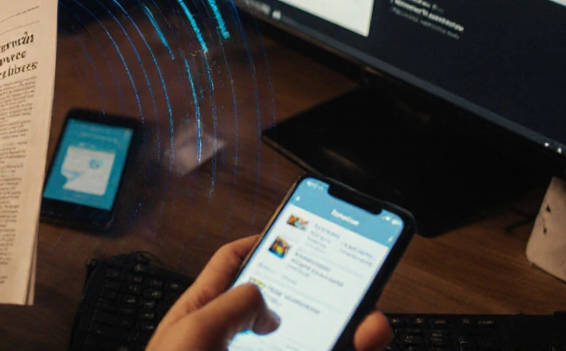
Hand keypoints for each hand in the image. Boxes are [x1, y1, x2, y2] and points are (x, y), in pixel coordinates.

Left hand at [146, 237, 392, 350]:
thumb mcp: (192, 333)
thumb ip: (233, 305)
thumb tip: (269, 304)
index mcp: (204, 317)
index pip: (232, 268)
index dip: (260, 244)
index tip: (292, 227)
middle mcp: (237, 345)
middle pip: (287, 308)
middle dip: (324, 292)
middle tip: (358, 282)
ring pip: (315, 344)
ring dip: (351, 335)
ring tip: (373, 328)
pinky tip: (361, 345)